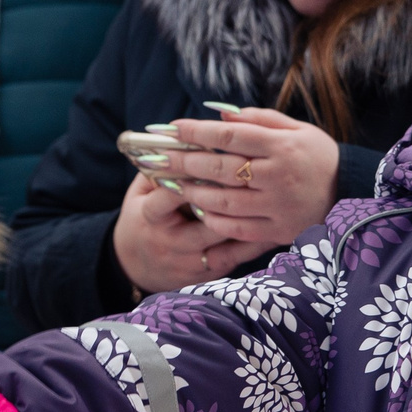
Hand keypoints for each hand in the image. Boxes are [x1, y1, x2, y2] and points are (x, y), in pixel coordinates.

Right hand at [112, 169, 268, 294]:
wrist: (138, 265)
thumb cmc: (144, 217)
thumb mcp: (141, 193)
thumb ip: (158, 170)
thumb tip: (177, 138)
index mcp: (149, 218)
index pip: (165, 198)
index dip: (185, 179)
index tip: (205, 157)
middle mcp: (170, 242)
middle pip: (203, 219)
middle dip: (226, 196)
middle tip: (251, 175)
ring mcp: (190, 260)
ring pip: (224, 238)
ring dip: (247, 216)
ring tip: (269, 195)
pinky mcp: (208, 273)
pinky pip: (237, 256)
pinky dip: (256, 240)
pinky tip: (274, 224)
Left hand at [162, 108, 341, 249]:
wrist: (351, 194)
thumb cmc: (318, 156)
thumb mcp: (297, 129)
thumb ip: (259, 119)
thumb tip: (219, 114)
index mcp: (281, 146)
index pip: (230, 135)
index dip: (198, 131)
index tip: (173, 128)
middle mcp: (277, 175)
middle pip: (221, 167)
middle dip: (184, 161)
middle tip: (159, 158)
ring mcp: (276, 205)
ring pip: (224, 200)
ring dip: (194, 192)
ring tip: (174, 184)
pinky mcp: (277, 229)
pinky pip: (237, 227)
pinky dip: (214, 220)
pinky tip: (199, 210)